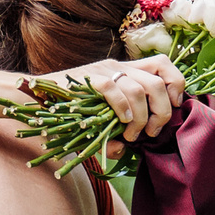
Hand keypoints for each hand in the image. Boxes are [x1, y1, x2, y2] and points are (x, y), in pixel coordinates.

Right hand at [55, 53, 184, 139]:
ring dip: (142, 117)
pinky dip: (122, 109)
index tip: (174, 107)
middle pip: (157, 82)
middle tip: (151, 132)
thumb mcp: (100, 121)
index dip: (176, 83)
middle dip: (162, 111)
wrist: (37, 98)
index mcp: (127, 71)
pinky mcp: (88, 79)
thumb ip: (114, 134)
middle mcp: (119, 66)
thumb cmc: (70, 110)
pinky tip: (121, 122)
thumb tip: (123, 150)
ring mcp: (103, 71)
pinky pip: (113, 89)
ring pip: (139, 89)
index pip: (163, 64)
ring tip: (132, 134)